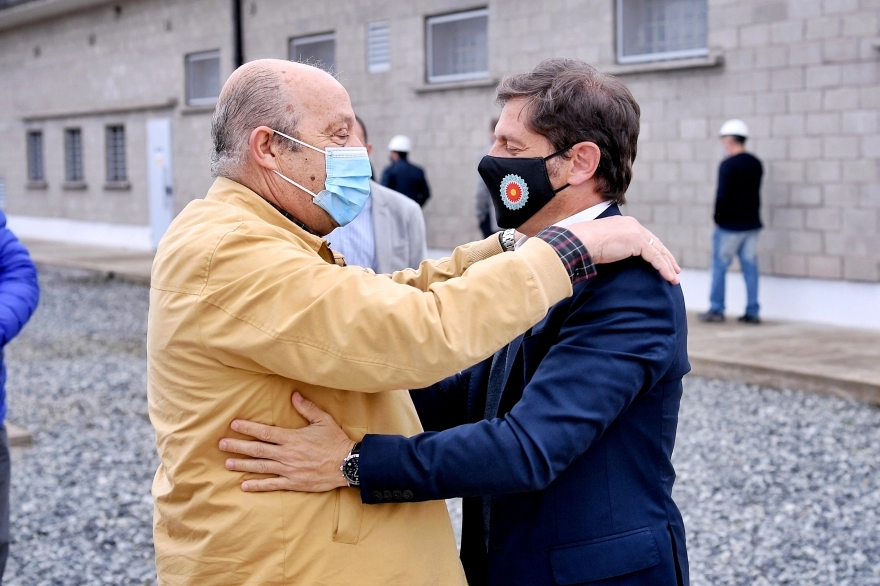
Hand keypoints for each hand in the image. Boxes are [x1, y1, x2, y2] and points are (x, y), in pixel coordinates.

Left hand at [218, 392, 355, 492]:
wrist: (347, 464)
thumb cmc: (335, 441)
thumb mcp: (323, 420)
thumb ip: (307, 408)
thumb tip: (293, 395)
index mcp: (292, 438)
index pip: (264, 432)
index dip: (248, 428)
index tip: (234, 425)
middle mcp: (286, 454)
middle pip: (257, 450)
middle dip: (238, 446)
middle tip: (221, 444)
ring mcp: (288, 470)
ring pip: (260, 467)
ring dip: (243, 464)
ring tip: (228, 463)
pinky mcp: (293, 483)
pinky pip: (272, 485)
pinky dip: (257, 485)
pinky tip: (244, 485)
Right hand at [567, 216, 680, 283]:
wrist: (580, 241)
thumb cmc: (584, 246)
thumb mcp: (602, 245)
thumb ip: (612, 249)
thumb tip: (611, 259)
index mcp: (624, 224)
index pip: (645, 238)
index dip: (655, 251)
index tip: (661, 262)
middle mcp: (632, 225)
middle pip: (655, 243)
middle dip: (666, 258)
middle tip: (674, 270)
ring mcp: (636, 232)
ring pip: (658, 251)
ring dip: (668, 265)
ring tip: (674, 278)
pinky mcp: (638, 241)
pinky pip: (655, 257)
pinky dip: (663, 268)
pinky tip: (669, 277)